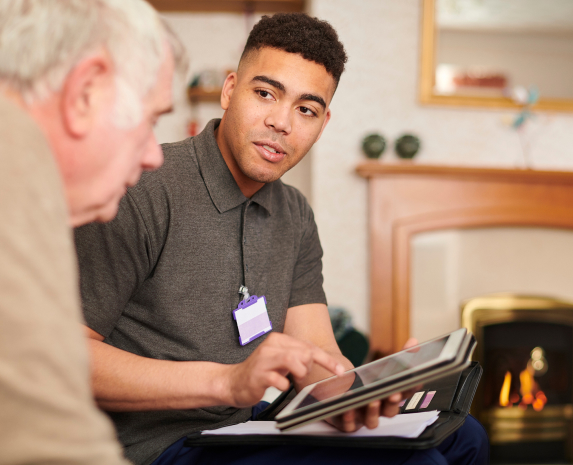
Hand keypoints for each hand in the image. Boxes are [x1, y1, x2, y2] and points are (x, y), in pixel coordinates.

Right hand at [225, 332, 343, 407]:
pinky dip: (284, 385)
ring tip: (291, 379)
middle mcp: (272, 345)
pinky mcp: (258, 374)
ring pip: (294, 360)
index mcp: (279, 340)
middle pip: (304, 352)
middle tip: (298, 375)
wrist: (233, 383)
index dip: (327, 360)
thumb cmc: (261, 372)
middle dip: (308, 367)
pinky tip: (278, 385)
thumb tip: (317, 360)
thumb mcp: (281, 361)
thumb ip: (297, 356)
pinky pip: (279, 380)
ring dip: (299, 373)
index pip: (309, 347)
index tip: (340, 371)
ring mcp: (264, 359)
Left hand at [326, 337, 420, 431]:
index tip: (414, 381)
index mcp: (390, 397)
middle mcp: (379, 410)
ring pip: (372, 421)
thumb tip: (414, 341)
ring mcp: (363, 417)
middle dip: (393, 403)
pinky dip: (349, 419)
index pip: (405, 394)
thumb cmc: (364, 379)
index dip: (411, 389)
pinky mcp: (346, 422)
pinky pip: (349, 426)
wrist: (335, 384)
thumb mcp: (381, 366)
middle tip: (393, 393)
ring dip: (373, 412)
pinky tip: (348, 409)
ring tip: (372, 400)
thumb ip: (400, 355)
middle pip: (391, 412)